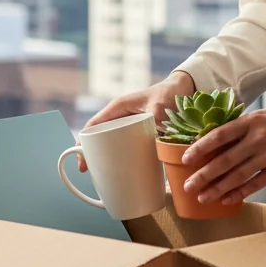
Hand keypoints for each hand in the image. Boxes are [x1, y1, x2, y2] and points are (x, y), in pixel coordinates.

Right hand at [76, 71, 194, 171]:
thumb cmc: (169, 93)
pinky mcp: (137, 131)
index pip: (93, 126)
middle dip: (92, 155)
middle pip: (99, 137)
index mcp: (118, 107)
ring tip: (106, 177)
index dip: (84, 144)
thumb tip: (155, 139)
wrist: (183, 89)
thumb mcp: (161, 106)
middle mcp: (120, 116)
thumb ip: (156, 120)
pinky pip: (123, 145)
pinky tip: (123, 171)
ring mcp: (128, 124)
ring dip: (106, 158)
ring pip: (110, 143)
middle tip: (92, 174)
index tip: (82, 163)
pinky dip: (120, 157)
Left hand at [180, 95, 265, 205]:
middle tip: (187, 186)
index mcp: (251, 121)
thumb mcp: (264, 115)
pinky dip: (240, 193)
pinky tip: (227, 200)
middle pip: (224, 159)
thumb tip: (218, 140)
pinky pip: (256, 183)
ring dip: (217, 188)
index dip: (200, 147)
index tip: (185, 158)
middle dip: (203, 175)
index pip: (219, 134)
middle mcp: (258, 138)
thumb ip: (244, 127)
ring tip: (202, 197)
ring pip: (237, 175)